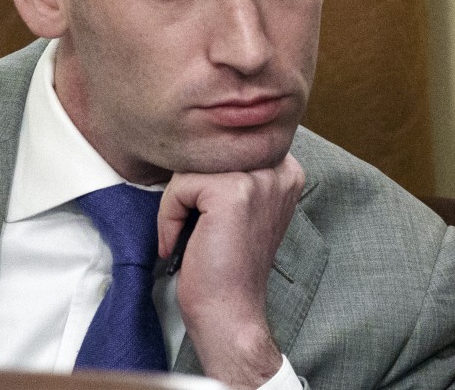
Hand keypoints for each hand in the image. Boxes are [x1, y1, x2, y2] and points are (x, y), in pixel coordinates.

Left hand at [158, 154, 304, 388]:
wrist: (230, 312)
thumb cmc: (228, 266)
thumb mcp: (244, 207)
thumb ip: (235, 171)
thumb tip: (197, 142)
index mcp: (285, 168)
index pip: (224, 144)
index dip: (204, 179)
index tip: (209, 218)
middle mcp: (279, 168)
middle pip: (208, 151)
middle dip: (189, 189)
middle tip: (194, 230)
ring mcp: (258, 178)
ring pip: (191, 166)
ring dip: (177, 204)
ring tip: (188, 237)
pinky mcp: (232, 192)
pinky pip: (180, 185)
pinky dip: (169, 216)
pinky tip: (182, 244)